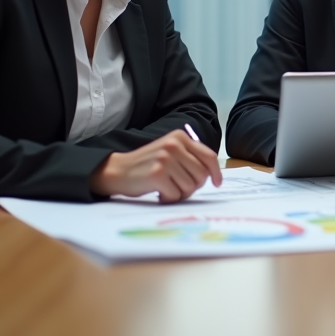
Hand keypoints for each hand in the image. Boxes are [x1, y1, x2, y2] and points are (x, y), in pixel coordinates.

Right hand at [89, 129, 222, 201]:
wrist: (117, 170)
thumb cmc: (147, 165)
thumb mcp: (169, 152)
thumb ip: (189, 157)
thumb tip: (212, 174)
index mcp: (180, 137)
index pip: (208, 156)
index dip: (216, 172)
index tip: (217, 183)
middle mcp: (174, 145)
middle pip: (201, 175)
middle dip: (193, 186)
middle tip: (178, 187)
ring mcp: (165, 159)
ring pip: (190, 187)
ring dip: (180, 193)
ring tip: (166, 188)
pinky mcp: (157, 174)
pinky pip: (176, 195)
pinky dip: (169, 199)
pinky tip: (158, 193)